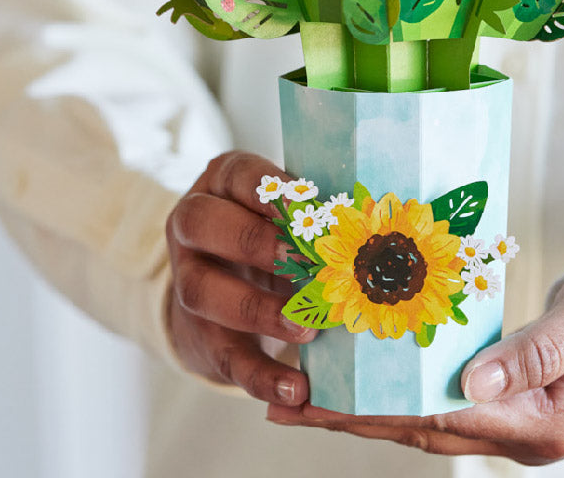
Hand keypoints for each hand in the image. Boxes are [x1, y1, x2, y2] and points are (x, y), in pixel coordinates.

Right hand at [165, 150, 315, 404]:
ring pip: (204, 292)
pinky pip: (225, 356)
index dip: (268, 187)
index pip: (235, 173)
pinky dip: (262, 377)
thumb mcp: (285, 212)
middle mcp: (193, 228)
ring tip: (307, 327)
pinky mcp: (201, 334)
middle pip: (202, 223)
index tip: (306, 204)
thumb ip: (315, 213)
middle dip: (254, 240)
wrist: (225, 286)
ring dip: (259, 310)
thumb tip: (374, 219)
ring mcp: (188, 280)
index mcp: (220, 185)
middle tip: (302, 260)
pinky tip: (296, 389)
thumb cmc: (272, 232)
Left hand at [267, 259, 563, 463]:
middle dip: (351, 415)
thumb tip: (470, 380)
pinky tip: (367, 371)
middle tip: (283, 397)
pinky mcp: (512, 395)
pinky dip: (400, 387)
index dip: (376, 409)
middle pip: (420, 427)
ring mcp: (517, 417)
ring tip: (303, 390)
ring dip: (367, 406)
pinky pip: (445, 396)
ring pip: (426, 416)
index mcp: (545, 423)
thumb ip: (537, 352)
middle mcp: (523, 432)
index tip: (318, 395)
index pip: (443, 418)